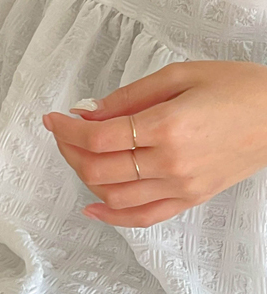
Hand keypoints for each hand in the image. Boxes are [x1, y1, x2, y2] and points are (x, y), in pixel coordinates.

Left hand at [42, 60, 266, 226]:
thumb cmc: (239, 88)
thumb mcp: (181, 75)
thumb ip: (130, 96)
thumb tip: (88, 112)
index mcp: (167, 126)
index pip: (98, 137)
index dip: (67, 129)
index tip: (54, 118)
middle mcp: (171, 162)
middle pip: (98, 168)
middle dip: (69, 150)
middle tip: (63, 133)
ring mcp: (181, 186)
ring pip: (114, 196)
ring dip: (85, 177)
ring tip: (78, 156)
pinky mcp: (191, 199)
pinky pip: (143, 218)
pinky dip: (112, 216)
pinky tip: (93, 205)